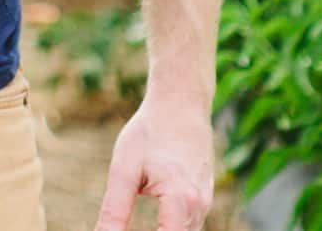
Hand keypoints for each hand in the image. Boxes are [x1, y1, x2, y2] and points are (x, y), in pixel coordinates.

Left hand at [93, 96, 214, 230]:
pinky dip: (171, 229)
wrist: (181, 104)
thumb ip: (115, 209)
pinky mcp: (204, 198)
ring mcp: (206, 203)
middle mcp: (200, 206)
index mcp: (182, 199)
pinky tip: (153, 226)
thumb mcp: (124, 169)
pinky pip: (188, 224)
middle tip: (118, 229)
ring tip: (128, 227)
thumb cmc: (149, 132)